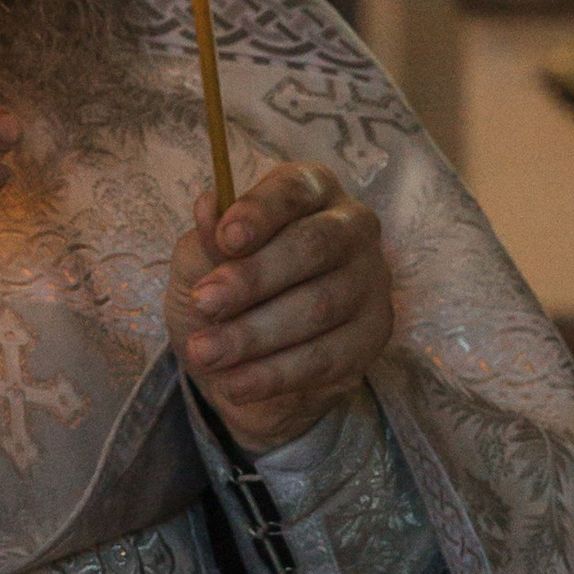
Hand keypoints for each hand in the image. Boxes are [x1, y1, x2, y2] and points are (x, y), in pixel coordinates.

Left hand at [166, 162, 394, 454]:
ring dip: (255, 334)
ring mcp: (371, 280)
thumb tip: (208, 207)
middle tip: (204, 304)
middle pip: (313, 246)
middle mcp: (352, 226)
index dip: (259, 212)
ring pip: (320, 306)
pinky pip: (327, 356)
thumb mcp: (199, 263)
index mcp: (311, 189)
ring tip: (205, 352)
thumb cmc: (225, 289)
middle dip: (253, 278)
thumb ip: (205, 242)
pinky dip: (275, 373)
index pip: (292, 190)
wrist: (245, 357)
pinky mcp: (373, 334)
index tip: (225, 238)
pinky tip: (235, 384)